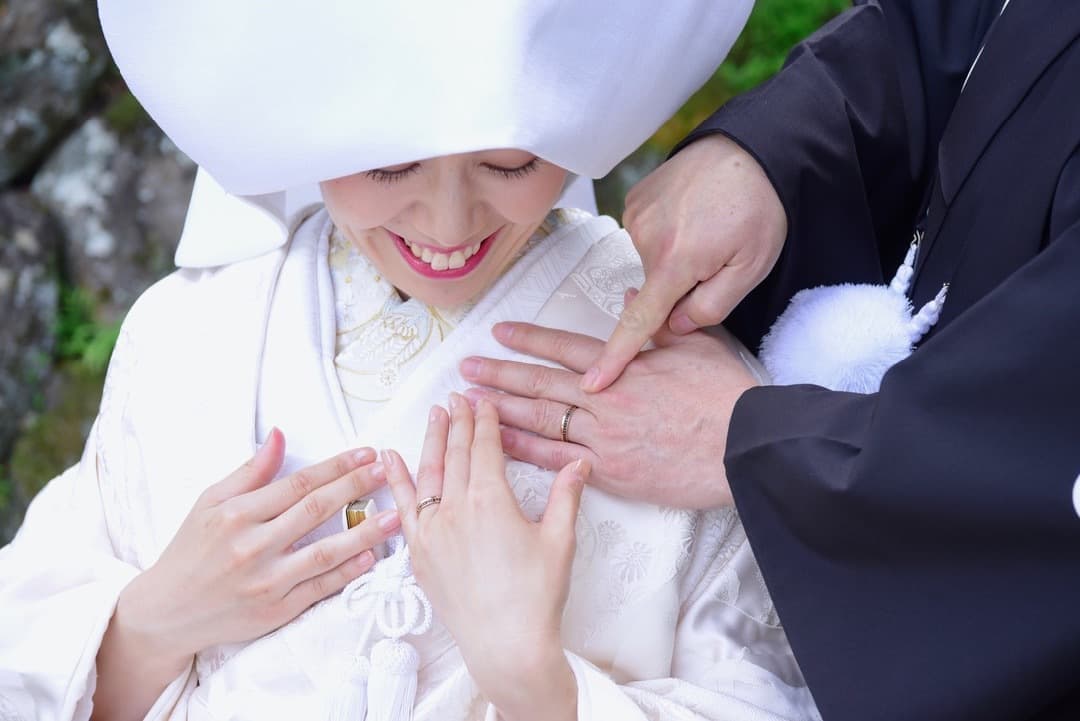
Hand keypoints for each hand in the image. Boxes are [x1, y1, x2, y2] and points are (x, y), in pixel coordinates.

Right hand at [111, 429, 399, 667]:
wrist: (167, 612)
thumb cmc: (191, 551)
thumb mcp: (210, 503)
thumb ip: (250, 471)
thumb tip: (279, 435)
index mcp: (237, 514)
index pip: (298, 483)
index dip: (336, 466)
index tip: (365, 453)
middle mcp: (252, 546)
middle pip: (316, 510)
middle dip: (356, 487)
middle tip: (386, 471)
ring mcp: (266, 581)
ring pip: (325, 552)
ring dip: (364, 532)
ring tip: (394, 515)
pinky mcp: (274, 611)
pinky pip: (319, 589)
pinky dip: (347, 572)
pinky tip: (371, 558)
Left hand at [383, 395, 581, 720]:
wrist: (505, 644)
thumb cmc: (536, 597)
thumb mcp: (560, 541)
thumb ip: (566, 495)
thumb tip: (579, 461)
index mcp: (491, 500)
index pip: (486, 447)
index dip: (485, 421)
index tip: (483, 402)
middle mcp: (456, 508)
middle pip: (456, 453)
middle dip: (458, 422)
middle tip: (457, 397)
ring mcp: (432, 530)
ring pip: (429, 472)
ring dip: (431, 439)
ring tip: (433, 414)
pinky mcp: (419, 552)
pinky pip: (403, 507)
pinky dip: (396, 479)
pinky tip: (390, 457)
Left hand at [460, 318, 757, 508]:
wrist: (746, 446)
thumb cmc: (726, 396)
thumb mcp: (695, 344)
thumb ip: (655, 322)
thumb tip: (628, 296)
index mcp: (626, 365)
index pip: (565, 347)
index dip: (528, 339)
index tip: (499, 333)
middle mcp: (607, 398)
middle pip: (541, 383)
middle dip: (499, 375)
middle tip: (466, 370)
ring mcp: (605, 437)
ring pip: (541, 421)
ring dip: (501, 410)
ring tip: (469, 405)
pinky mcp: (611, 472)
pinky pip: (557, 461)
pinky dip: (525, 451)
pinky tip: (499, 445)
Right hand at [584, 133, 784, 391]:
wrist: (752, 149)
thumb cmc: (759, 206)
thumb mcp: (751, 268)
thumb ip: (711, 307)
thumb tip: (675, 325)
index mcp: (676, 261)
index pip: (638, 322)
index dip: (616, 356)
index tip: (594, 382)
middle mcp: (646, 237)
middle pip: (653, 289)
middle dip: (680, 287)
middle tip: (717, 258)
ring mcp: (636, 214)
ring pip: (651, 262)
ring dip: (675, 259)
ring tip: (707, 230)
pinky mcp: (634, 199)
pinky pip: (646, 234)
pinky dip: (667, 235)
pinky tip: (692, 216)